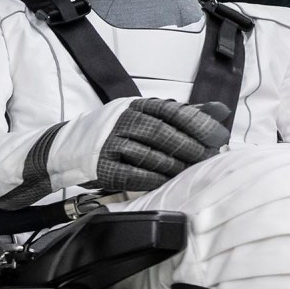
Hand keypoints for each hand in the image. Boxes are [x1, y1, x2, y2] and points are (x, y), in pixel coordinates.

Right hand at [50, 96, 230, 193]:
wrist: (67, 146)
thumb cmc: (116, 132)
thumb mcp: (146, 116)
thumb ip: (184, 114)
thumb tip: (222, 111)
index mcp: (136, 106)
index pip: (172, 111)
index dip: (198, 123)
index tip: (219, 136)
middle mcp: (122, 121)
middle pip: (161, 132)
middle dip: (190, 146)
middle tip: (209, 158)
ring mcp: (110, 144)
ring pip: (148, 153)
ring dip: (174, 164)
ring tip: (192, 171)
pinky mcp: (101, 167)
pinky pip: (131, 174)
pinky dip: (152, 179)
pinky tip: (167, 182)